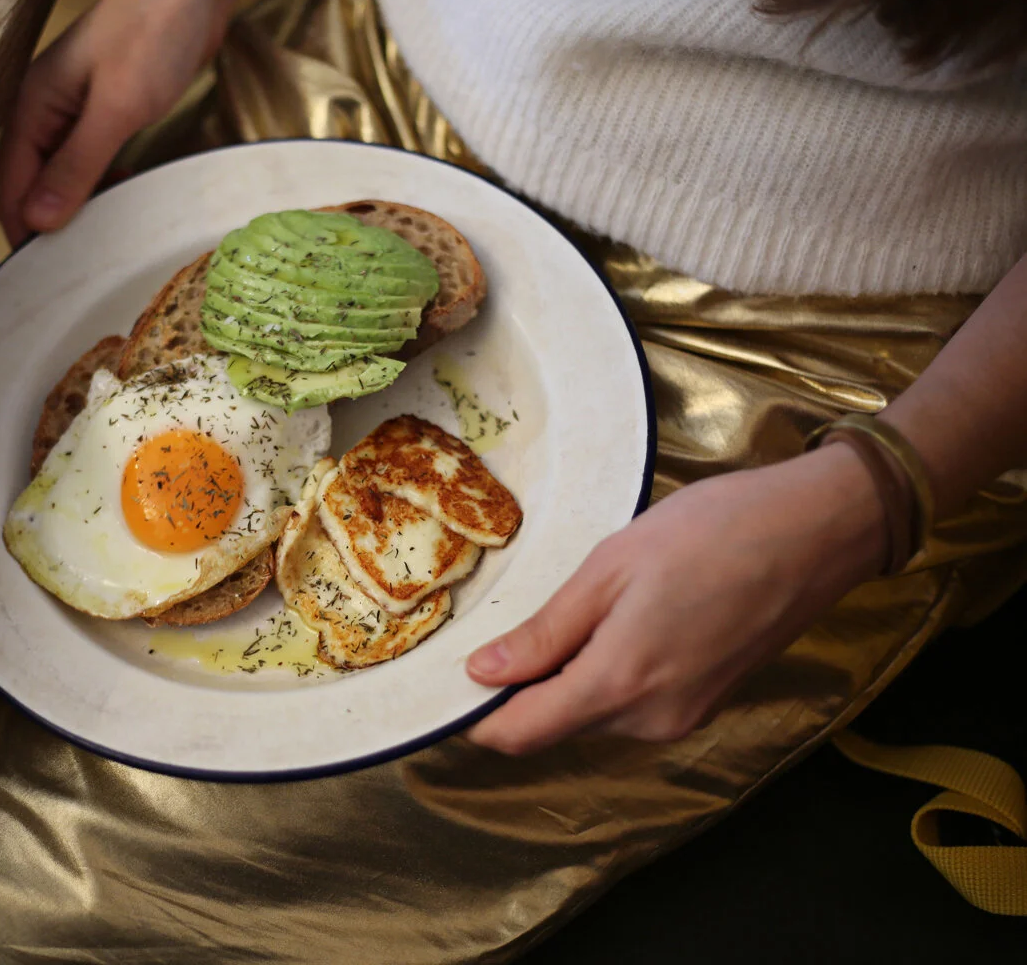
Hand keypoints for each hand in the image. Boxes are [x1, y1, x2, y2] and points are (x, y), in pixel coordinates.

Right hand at [0, 0, 251, 243]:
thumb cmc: (152, 33)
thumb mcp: (117, 107)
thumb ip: (77, 165)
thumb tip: (39, 220)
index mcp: (31, 107)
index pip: (10, 191)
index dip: (25, 236)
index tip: (49, 276)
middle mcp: (43, 112)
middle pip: (32, 189)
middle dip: (53, 226)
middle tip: (86, 260)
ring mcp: (71, 113)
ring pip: (61, 178)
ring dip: (81, 205)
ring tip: (110, 223)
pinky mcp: (100, 112)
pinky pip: (88, 161)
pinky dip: (102, 182)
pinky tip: (126, 185)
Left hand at [465, 443, 887, 754]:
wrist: (817, 532)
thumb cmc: (712, 533)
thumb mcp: (610, 568)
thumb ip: (546, 632)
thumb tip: (484, 673)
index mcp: (617, 685)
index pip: (519, 734)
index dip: (475, 717)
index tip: (449, 683)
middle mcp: (648, 719)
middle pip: (554, 725)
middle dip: (521, 688)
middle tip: (506, 622)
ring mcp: (682, 716)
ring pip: (592, 713)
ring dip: (567, 677)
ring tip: (578, 606)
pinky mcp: (704, 702)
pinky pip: (631, 702)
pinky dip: (607, 673)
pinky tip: (619, 618)